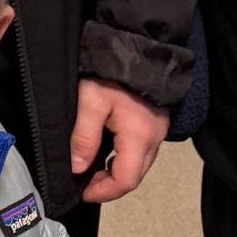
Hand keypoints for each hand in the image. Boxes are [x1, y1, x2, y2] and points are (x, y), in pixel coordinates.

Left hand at [70, 79, 167, 202]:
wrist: (136, 44)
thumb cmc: (112, 70)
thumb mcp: (90, 101)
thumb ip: (84, 137)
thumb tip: (78, 168)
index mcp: (139, 136)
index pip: (125, 180)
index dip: (103, 192)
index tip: (83, 192)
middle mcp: (154, 138)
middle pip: (134, 176)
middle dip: (109, 185)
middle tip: (85, 182)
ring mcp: (158, 130)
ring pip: (139, 165)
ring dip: (116, 172)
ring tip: (92, 168)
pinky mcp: (156, 122)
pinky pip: (142, 150)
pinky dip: (124, 158)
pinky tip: (106, 151)